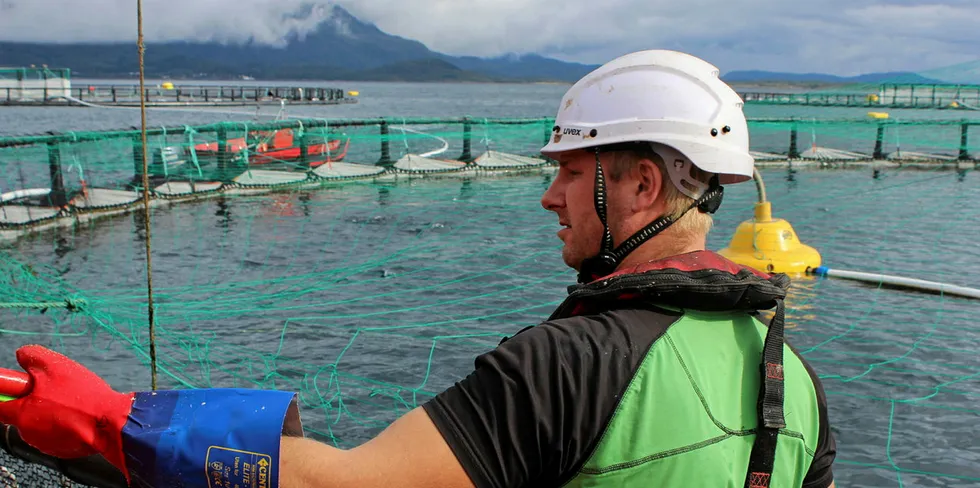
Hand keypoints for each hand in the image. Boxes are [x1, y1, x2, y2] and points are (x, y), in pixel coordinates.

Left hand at [0, 345, 134, 483]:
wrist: (112, 423)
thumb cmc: (82, 396)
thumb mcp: (55, 365)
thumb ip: (31, 357)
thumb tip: (22, 355)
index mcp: (21, 414)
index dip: (4, 393)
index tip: (14, 386)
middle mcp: (28, 434)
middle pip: (23, 413)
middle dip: (36, 400)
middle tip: (57, 389)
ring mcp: (46, 444)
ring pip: (43, 422)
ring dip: (53, 411)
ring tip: (75, 401)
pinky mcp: (64, 450)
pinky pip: (59, 432)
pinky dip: (67, 423)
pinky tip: (82, 414)